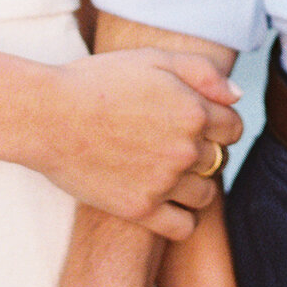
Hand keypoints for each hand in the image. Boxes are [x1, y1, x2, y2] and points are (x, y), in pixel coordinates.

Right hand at [32, 49, 241, 236]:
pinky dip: (181, 218)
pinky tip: (163, 201)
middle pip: (219, 160)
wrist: (48, 115)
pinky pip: (183, 227)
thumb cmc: (98, 80)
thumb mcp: (153, 59)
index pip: (233, 127)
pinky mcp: (140, 210)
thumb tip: (238, 96)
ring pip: (205, 195)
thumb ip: (203, 72)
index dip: (218, 122)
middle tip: (171, 142)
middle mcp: (185, 150)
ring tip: (166, 171)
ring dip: (194, 184)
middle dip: (203, 150)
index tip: (195, 121)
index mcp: (193, 111)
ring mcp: (163, 183)